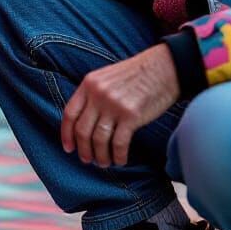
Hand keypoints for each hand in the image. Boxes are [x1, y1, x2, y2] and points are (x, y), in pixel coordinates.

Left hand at [61, 44, 180, 167]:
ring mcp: (114, 105)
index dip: (66, 134)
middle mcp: (98, 94)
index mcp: (89, 83)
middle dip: (84, 150)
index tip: (69, 148)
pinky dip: (118, 156)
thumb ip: (94, 94)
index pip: (70, 113)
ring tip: (104, 162)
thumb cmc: (137, 73)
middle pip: (83, 130)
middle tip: (88, 160)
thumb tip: (85, 121)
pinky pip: (119, 143)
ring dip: (100, 156)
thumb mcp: (107, 76)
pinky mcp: (131, 116)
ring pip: (99, 140)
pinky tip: (121, 160)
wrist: (164, 67)